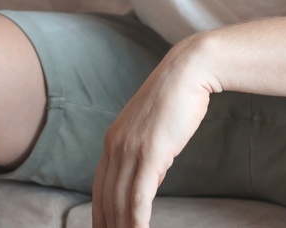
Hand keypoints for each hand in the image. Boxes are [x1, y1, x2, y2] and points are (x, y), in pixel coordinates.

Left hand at [92, 44, 214, 227]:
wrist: (186, 73)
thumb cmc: (175, 102)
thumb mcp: (153, 132)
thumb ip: (146, 157)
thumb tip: (148, 182)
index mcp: (112, 142)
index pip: (99, 188)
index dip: (99, 214)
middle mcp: (114, 147)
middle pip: (105, 199)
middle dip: (108, 226)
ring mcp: (130, 150)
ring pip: (120, 202)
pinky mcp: (149, 154)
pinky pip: (138, 197)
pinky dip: (137, 221)